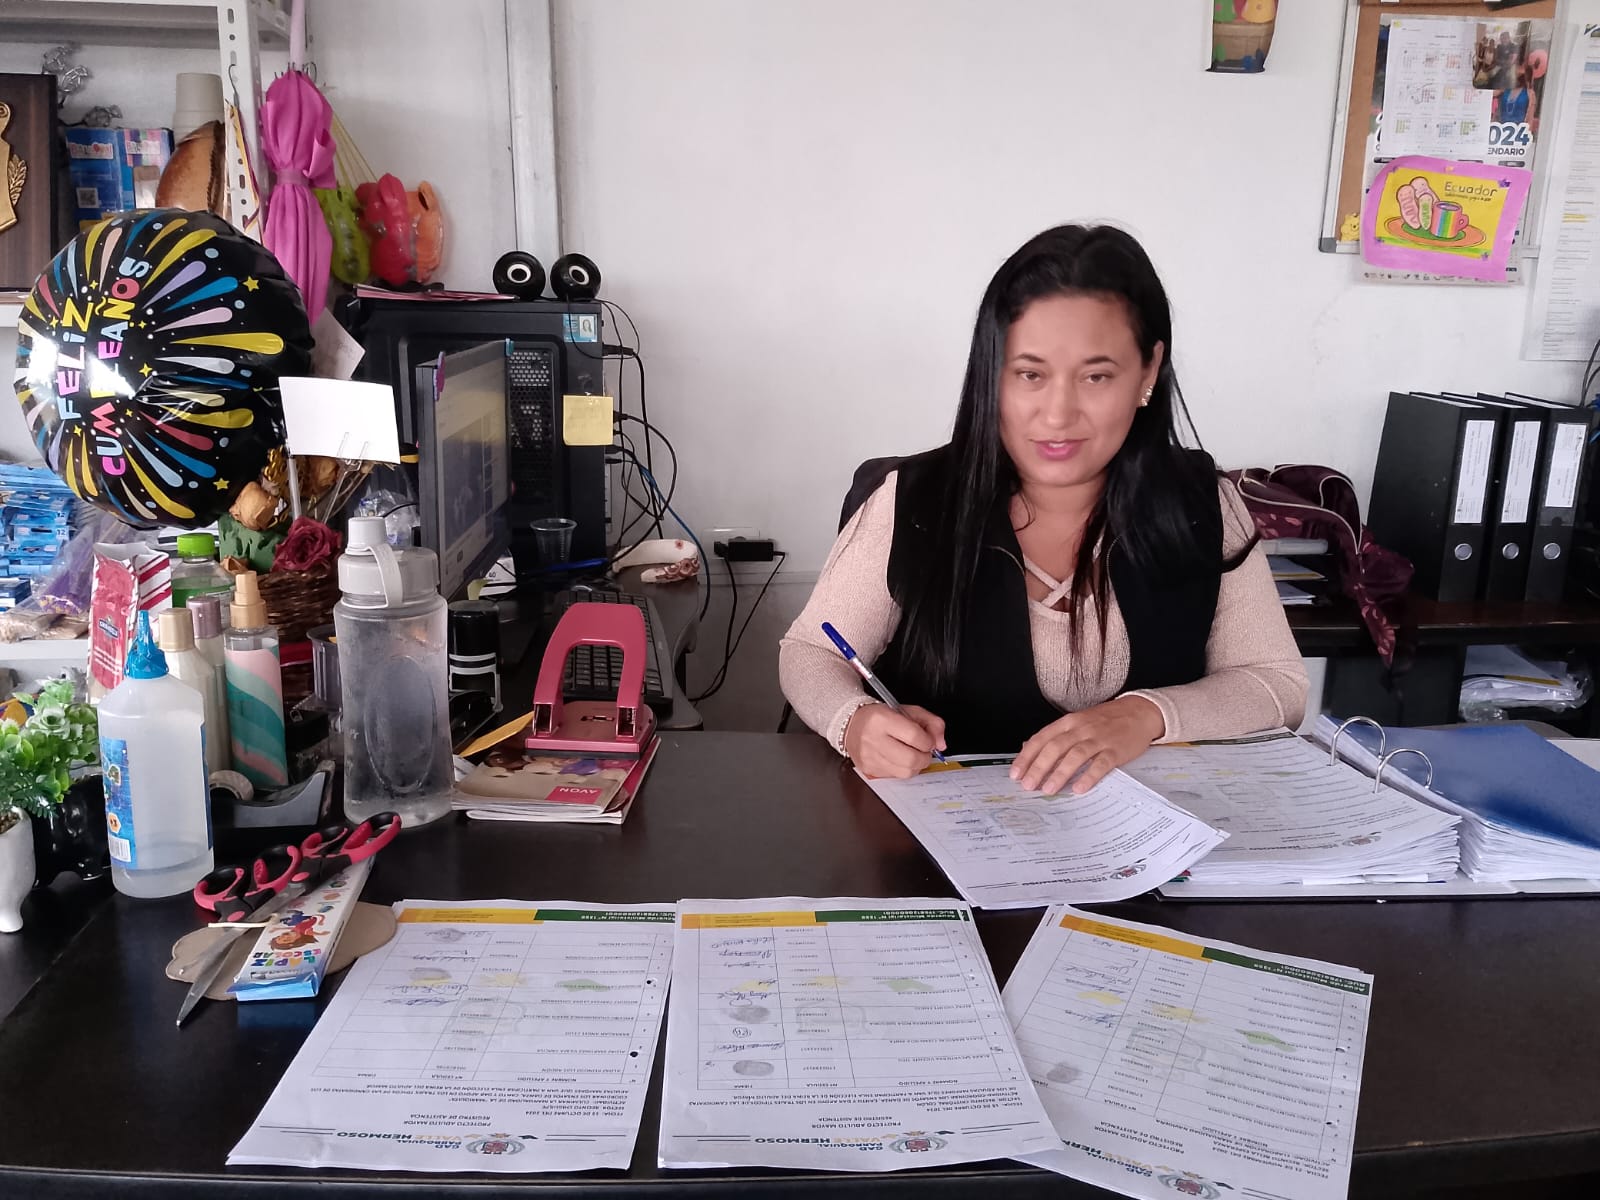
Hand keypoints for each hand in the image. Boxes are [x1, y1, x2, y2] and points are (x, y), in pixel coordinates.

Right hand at [844, 703, 946, 778]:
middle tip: (923, 751)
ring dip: (916, 765)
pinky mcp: (868, 769)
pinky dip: (903, 769)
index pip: (914, 736)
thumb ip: (931, 722)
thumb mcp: (908, 711)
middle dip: (924, 757)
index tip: (929, 741)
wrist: (851, 724)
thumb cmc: (881, 717)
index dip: (928, 741)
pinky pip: (895, 776)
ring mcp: (869, 757)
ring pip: (905, 772)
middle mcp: (873, 739)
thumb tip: (941, 744)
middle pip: (911, 759)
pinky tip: (899, 759)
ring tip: (912, 754)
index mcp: (882, 719)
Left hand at [1010, 695, 1164, 794]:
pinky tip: (1079, 788)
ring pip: (1075, 755)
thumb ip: (1055, 735)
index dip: (1027, 757)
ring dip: (1060, 774)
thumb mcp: (1077, 722)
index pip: (1041, 738)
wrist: (1139, 712)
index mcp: (1069, 722)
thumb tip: (1029, 748)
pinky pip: (1100, 764)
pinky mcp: (1116, 750)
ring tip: (1048, 789)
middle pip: (1055, 747)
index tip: (1016, 773)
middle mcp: (1081, 728)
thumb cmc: (1106, 720)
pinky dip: (1089, 776)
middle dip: (1039, 767)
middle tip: (1028, 785)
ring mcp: (1099, 738)